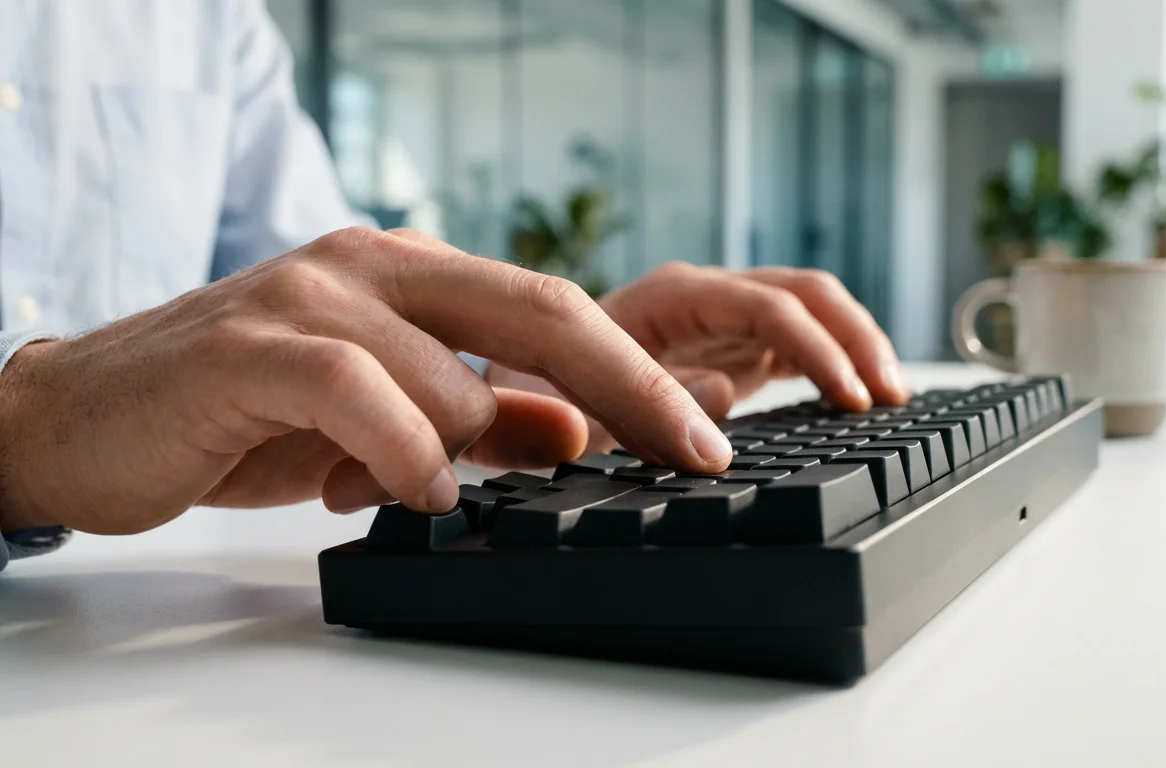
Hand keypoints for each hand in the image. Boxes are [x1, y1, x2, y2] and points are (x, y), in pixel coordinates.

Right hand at [0, 228, 732, 535]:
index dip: (638, 374)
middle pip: (541, 311)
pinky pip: (364, 396)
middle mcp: (372, 267)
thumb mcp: (385, 421)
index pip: (554, 311)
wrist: (87, 417)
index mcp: (412, 276)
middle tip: (692, 451)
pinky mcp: (251, 347)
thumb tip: (575, 433)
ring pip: (452, 374)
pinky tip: (410, 490)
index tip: (702, 435)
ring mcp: (311, 297)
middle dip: (630, 388)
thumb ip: (481, 420)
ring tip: (425, 488)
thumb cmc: (242, 416)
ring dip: (466, 451)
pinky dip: (403, 454)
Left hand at [488, 262, 907, 452]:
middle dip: (853, 338)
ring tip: (893, 398)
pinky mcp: (732, 348)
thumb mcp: (568, 405)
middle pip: (802, 293)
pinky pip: (799, 342)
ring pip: (810, 310)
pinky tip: (861, 399)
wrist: (518, 387)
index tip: (847, 399)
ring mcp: (721, 320)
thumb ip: (635, 401)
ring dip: (856, 346)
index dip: (812, 348)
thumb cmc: (535, 393)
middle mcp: (702, 298)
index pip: (762, 306)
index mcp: (666, 299)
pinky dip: (836, 364)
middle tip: (889, 397)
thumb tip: (719, 396)